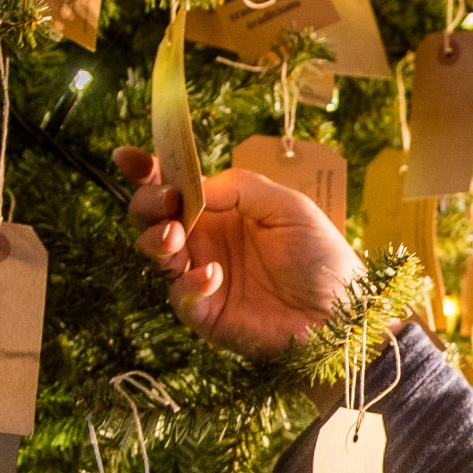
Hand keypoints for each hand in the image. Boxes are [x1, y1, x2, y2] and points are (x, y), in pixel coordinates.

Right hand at [114, 148, 364, 359]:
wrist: (344, 312)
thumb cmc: (320, 256)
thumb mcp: (287, 205)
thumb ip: (241, 186)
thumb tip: (197, 185)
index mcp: (220, 210)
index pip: (174, 185)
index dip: (147, 170)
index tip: (127, 158)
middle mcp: (205, 241)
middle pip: (152, 218)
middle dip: (146, 204)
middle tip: (165, 202)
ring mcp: (202, 278)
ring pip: (155, 255)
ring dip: (156, 240)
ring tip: (176, 234)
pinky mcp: (207, 314)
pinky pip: (180, 297)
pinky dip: (188, 283)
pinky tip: (212, 275)